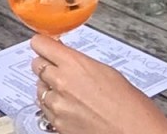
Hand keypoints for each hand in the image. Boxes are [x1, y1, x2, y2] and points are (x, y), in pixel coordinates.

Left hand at [29, 35, 166, 133]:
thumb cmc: (130, 106)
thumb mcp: (106, 72)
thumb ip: (79, 63)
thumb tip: (66, 59)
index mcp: (74, 64)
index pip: (40, 44)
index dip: (43, 44)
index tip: (45, 45)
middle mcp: (60, 82)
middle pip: (36, 65)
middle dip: (46, 66)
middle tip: (60, 70)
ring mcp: (56, 104)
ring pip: (39, 88)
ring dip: (49, 88)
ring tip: (72, 94)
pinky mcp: (56, 123)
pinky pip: (44, 108)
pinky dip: (53, 107)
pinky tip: (72, 108)